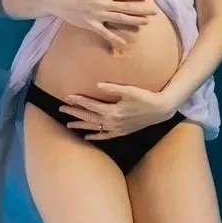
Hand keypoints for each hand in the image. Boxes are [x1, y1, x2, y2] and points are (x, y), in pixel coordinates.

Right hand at [53, 0, 157, 51]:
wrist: (57, 0)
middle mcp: (103, 4)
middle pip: (126, 7)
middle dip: (142, 9)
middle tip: (155, 11)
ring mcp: (98, 16)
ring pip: (119, 19)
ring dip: (134, 21)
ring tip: (146, 22)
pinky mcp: (91, 25)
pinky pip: (105, 33)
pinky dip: (114, 39)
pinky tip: (124, 43)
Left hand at [58, 82, 176, 139]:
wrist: (160, 110)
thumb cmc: (145, 97)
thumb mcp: (130, 90)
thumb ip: (113, 88)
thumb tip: (97, 85)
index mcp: (112, 111)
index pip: (90, 105)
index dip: (78, 100)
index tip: (67, 96)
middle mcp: (112, 122)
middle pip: (88, 117)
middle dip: (74, 112)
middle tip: (60, 108)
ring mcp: (116, 129)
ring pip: (94, 128)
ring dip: (80, 125)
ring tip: (68, 124)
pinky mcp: (122, 132)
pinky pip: (105, 136)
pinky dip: (95, 136)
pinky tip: (87, 137)